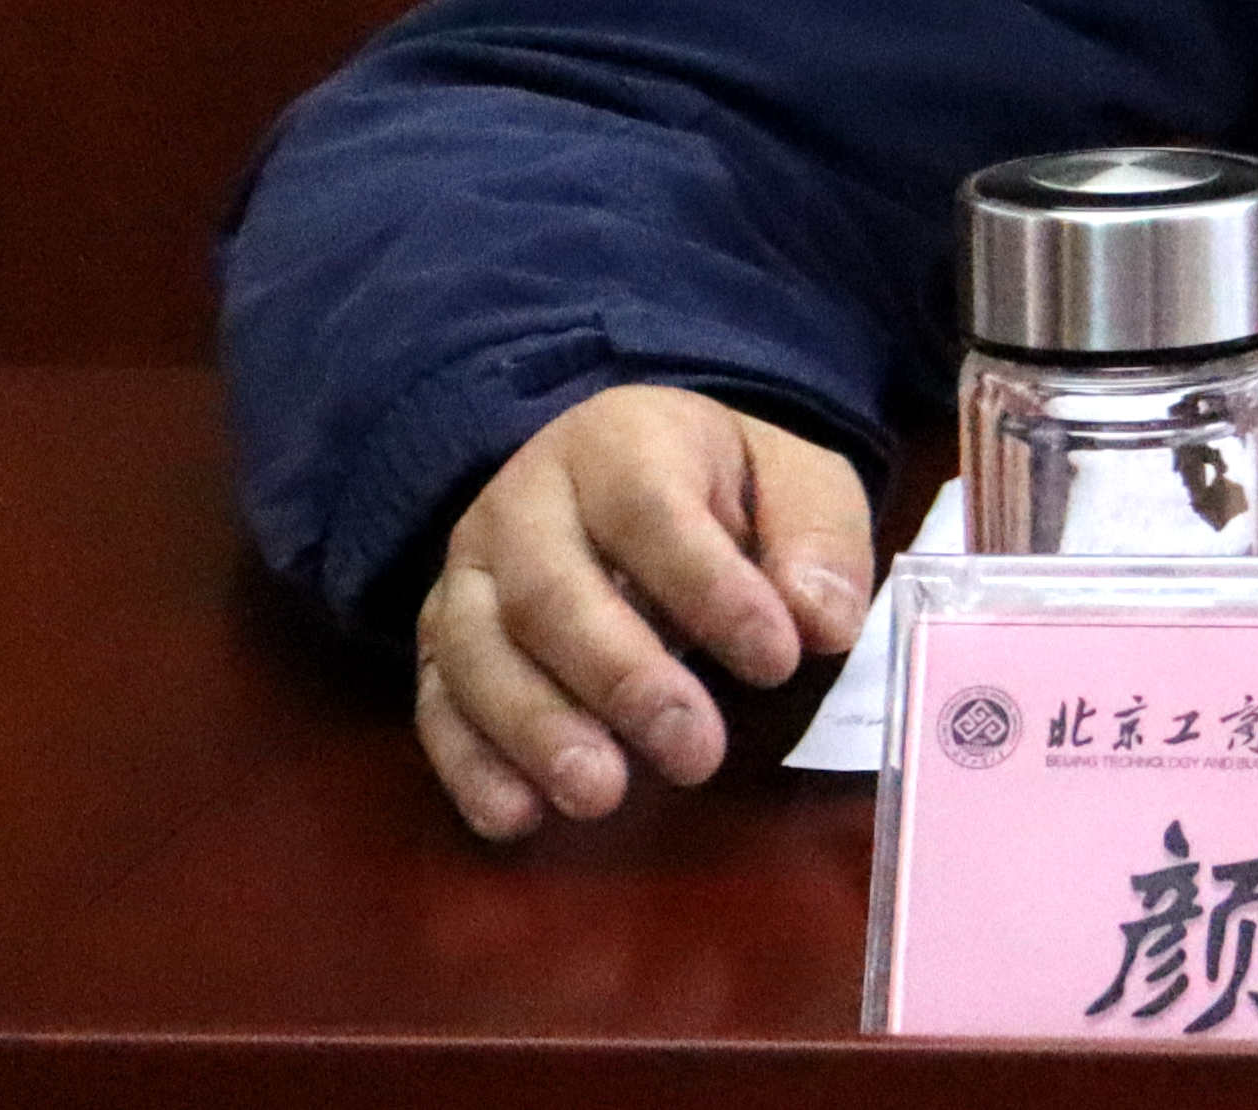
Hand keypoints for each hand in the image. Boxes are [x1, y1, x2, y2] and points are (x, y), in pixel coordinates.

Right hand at [412, 384, 872, 840]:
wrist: (624, 475)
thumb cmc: (723, 489)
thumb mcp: (796, 482)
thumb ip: (818, 541)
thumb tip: (822, 621)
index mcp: (621, 441)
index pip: (651, 512)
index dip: (709, 590)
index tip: (777, 663)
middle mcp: (524, 502)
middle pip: (550, 591)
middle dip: (622, 679)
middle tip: (696, 754)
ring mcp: (469, 573)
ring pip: (478, 652)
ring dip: (537, 732)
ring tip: (602, 796)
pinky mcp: (438, 643)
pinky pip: (435, 704)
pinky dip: (469, 765)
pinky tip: (516, 817)